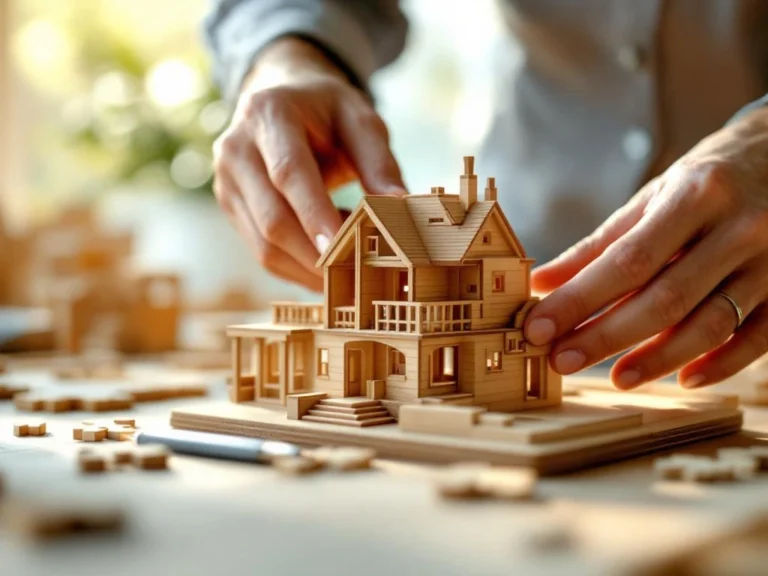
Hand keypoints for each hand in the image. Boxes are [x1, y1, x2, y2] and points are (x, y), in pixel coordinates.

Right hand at [213, 38, 405, 291]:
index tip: (342, 249)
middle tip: (360, 277)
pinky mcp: (231, 208)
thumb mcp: (360, 121)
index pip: (289, 173)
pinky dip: (299, 268)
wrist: (282, 100)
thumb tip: (399, 206)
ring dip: (310, 268)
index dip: (314, 214)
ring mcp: (227, 182)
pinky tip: (329, 264)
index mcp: (268, 113)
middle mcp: (237, 149)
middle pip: (273, 219)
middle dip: (317, 256)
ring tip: (350, 266)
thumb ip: (379, 163)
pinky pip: (263, 253)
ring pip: (265, 246)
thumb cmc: (327, 111)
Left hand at [524, 107, 767, 388]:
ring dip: (658, 358)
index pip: (627, 261)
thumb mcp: (652, 198)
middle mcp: (738, 229)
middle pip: (665, 298)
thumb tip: (543, 283)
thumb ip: (599, 244)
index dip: (580, 300)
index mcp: (695, 196)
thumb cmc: (707, 180)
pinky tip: (683, 379)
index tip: (538, 328)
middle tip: (561, 360)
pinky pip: (757, 339)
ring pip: (711, 324)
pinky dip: (720, 364)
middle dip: (607, 337)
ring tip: (616, 379)